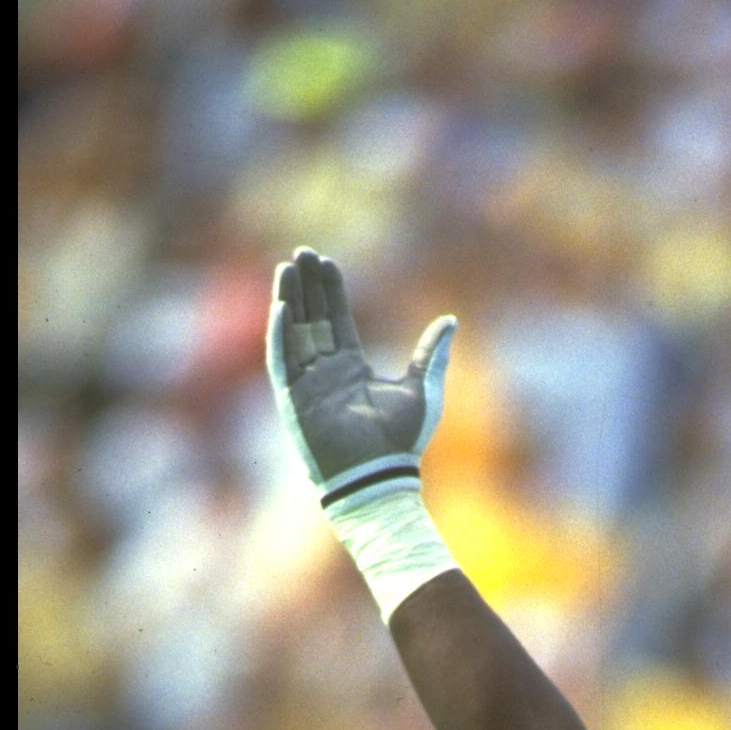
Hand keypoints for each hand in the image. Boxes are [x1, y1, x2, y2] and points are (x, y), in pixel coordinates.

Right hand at [267, 247, 455, 504]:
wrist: (380, 477)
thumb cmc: (403, 441)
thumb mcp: (423, 389)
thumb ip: (431, 353)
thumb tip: (450, 319)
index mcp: (352, 369)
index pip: (337, 320)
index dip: (331, 291)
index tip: (327, 262)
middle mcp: (326, 373)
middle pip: (312, 319)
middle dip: (307, 285)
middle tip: (303, 253)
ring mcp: (308, 385)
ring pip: (294, 332)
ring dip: (289, 299)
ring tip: (287, 267)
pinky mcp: (293, 399)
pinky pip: (282, 360)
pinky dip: (280, 334)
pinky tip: (281, 306)